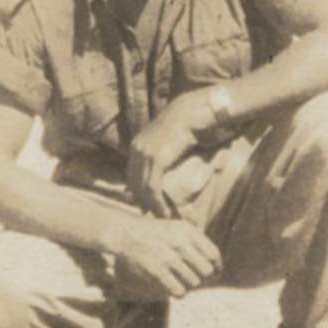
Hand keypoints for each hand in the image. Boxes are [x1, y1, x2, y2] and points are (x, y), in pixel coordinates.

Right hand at [105, 215, 222, 298]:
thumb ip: (198, 242)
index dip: (217, 267)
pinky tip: (174, 288)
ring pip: (194, 282)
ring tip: (180, 280)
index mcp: (188, 231)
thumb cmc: (156, 233)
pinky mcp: (157, 270)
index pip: (213, 255)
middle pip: (207, 271)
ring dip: (189, 284)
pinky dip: (179, 292)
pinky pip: (179, 290)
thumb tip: (217, 267)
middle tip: (194, 277)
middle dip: (202, 277)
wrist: (126, 234)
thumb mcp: (178, 227)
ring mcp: (168, 257)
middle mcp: (180, 243)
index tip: (213, 274)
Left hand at [127, 91, 223, 216]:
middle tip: (154, 216)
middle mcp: (137, 148)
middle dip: (143, 201)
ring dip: (151, 205)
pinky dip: (157, 202)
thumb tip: (169, 164)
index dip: (138, 191)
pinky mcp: (157, 158)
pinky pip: (152, 186)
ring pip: (142, 188)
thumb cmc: (190, 123)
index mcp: (138, 143)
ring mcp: (145, 153)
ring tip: (162, 217)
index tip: (147, 206)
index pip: (132, 173)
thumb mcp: (171, 139)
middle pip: (134, 183)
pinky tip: (165, 212)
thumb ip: (165, 151)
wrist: (196, 110)